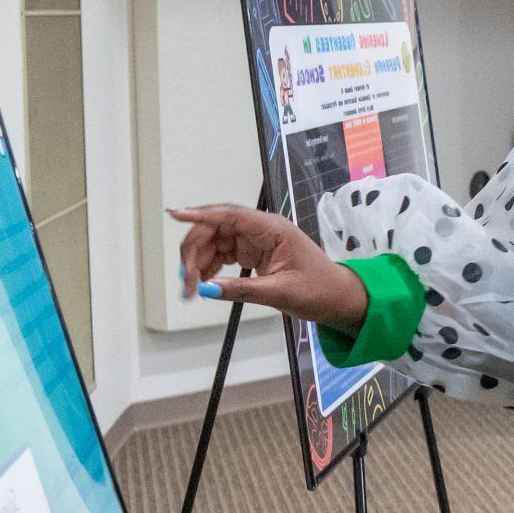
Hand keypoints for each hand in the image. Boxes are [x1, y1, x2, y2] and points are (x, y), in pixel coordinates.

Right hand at [170, 203, 370, 330]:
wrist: (337, 298)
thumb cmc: (319, 289)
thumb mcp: (280, 292)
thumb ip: (241, 290)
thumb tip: (208, 289)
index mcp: (273, 229)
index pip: (230, 215)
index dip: (200, 214)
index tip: (176, 215)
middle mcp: (261, 230)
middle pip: (216, 229)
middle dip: (195, 250)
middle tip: (185, 279)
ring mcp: (256, 240)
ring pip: (215, 242)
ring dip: (198, 262)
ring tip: (191, 287)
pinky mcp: (252, 253)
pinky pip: (222, 254)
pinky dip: (209, 267)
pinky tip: (203, 282)